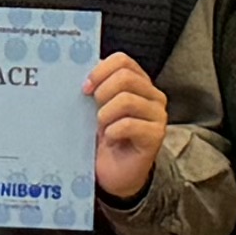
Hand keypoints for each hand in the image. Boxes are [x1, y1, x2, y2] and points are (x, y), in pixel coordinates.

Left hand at [86, 54, 169, 204]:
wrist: (115, 173)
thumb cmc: (106, 138)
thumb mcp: (98, 108)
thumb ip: (96, 88)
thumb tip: (78, 70)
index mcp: (138, 83)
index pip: (122, 60)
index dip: (100, 70)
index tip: (85, 87)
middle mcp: (152, 96)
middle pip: (125, 77)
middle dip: (102, 93)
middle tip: (94, 111)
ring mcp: (157, 115)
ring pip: (126, 100)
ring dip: (105, 115)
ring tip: (103, 128)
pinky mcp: (156, 135)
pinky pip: (129, 124)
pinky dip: (113, 131)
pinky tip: (111, 140)